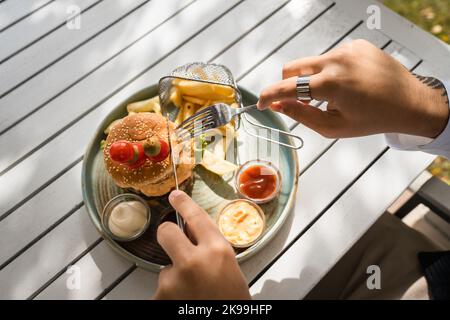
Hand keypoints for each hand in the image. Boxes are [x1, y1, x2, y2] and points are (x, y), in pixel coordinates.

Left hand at [153, 190, 250, 299]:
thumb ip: (211, 248)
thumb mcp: (228, 267)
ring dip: (175, 277)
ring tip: (193, 293)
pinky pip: (162, 288)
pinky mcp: (160, 297)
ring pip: (166, 267)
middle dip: (168, 235)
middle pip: (166, 232)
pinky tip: (186, 301)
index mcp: (217, 251)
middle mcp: (194, 261)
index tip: (174, 196)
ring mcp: (174, 280)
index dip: (183, 203)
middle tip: (174, 245)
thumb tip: (191, 234)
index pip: (196, 217)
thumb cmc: (232, 301)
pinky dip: (170, 295)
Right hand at [257, 39, 448, 138]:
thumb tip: (279, 106)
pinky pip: (331, 57)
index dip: (270, 95)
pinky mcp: (357, 44)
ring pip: (313, 63)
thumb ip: (302, 115)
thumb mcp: (334, 126)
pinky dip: (331, 71)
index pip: (288, 87)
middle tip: (302, 101)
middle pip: (294, 67)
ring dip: (314, 79)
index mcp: (331, 84)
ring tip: (337, 95)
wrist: (409, 103)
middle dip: (289, 84)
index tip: (261, 103)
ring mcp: (348, 49)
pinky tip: (349, 83)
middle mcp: (337, 60)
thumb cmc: (373, 119)